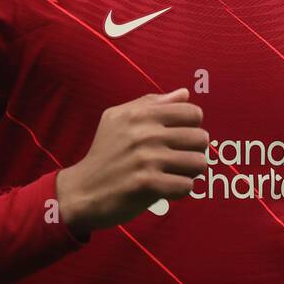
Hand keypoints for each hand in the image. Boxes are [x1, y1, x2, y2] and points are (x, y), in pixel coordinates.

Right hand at [55, 87, 208, 235]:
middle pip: (201, 138)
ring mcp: (147, 160)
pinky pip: (186, 186)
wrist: (82, 190)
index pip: (193, 113)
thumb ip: (152, 103)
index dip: (192, 126)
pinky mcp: (147, 185)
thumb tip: (184, 93)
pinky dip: (180, 189)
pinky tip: (166, 187)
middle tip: (178, 158)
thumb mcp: (119, 119)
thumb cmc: (104, 153)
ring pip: (198, 163)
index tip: (179, 137)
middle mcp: (145, 134)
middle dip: (194, 150)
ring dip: (190, 171)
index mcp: (140, 114)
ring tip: (175, 173)